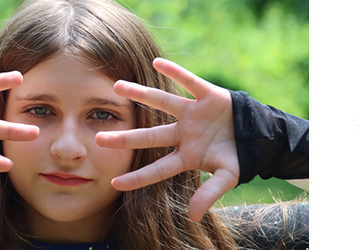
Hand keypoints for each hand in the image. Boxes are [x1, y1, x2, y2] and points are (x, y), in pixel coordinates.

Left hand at [96, 58, 238, 221]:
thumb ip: (209, 193)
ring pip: (162, 103)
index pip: (158, 169)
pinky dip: (176, 73)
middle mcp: (184, 133)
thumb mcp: (227, 177)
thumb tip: (192, 217)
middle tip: (98, 139)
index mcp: (187, 156)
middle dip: (126, 138)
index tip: (114, 183)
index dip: (138, 177)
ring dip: (140, 95)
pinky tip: (158, 63)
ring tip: (117, 87)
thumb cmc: (239, 158)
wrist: (260, 136)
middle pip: (150, 136)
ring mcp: (194, 114)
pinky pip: (190, 82)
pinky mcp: (208, 96)